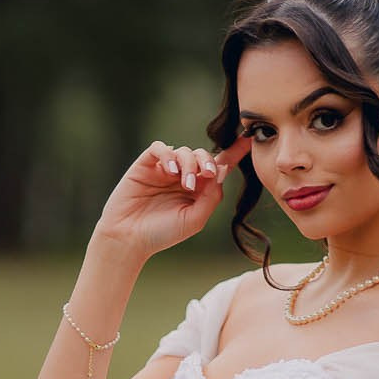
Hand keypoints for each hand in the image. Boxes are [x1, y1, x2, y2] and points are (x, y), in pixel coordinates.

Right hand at [92, 136, 251, 259]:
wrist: (129, 239)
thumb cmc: (162, 233)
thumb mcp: (195, 218)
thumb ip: (211, 196)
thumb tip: (222, 169)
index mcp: (197, 189)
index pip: (218, 166)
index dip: (234, 152)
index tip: (249, 139)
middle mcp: (182, 175)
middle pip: (202, 155)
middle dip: (207, 162)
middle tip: (207, 175)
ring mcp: (163, 169)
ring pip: (183, 151)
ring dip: (189, 164)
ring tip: (185, 183)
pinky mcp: (145, 165)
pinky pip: (159, 148)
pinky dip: (167, 155)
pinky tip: (171, 171)